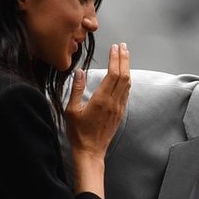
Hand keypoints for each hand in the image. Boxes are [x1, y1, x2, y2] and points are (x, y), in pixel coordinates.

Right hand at [65, 43, 130, 194]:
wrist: (90, 151)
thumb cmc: (78, 133)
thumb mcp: (71, 110)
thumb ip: (76, 90)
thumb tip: (79, 72)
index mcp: (102, 99)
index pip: (113, 73)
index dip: (116, 59)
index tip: (115, 47)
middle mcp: (113, 102)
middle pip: (123, 75)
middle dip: (124, 59)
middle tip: (123, 46)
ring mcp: (119, 108)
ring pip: (127, 83)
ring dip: (127, 68)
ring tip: (124, 56)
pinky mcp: (120, 113)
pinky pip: (126, 93)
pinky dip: (126, 80)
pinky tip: (124, 75)